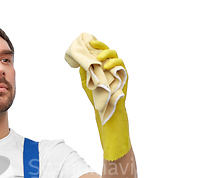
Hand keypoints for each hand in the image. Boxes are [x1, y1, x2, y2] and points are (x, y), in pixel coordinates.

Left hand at [79, 39, 130, 161]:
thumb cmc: (97, 96)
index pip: (100, 53)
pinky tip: (106, 66)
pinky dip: (114, 63)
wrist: (105, 109)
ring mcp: (118, 70)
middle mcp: (111, 67)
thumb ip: (84, 71)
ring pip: (116, 55)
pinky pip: (121, 65)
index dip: (95, 46)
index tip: (88, 42)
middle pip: (109, 51)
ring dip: (107, 54)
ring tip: (99, 57)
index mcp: (103, 66)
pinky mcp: (124, 76)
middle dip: (101, 46)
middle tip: (92, 45)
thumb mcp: (87, 82)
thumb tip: (79, 60)